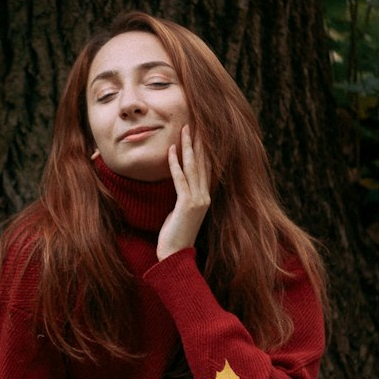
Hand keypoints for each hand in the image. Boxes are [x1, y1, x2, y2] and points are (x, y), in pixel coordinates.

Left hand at [156, 126, 210, 261]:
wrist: (175, 256)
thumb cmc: (176, 235)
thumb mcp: (181, 211)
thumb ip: (184, 196)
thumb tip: (179, 183)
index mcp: (205, 196)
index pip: (207, 166)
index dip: (204, 148)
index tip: (200, 131)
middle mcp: (205, 196)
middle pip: (204, 162)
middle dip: (199, 141)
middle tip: (196, 121)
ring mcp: (198, 200)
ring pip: (194, 167)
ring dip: (188, 147)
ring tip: (185, 129)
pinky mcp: (187, 205)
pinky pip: (180, 180)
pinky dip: (175, 164)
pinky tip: (171, 150)